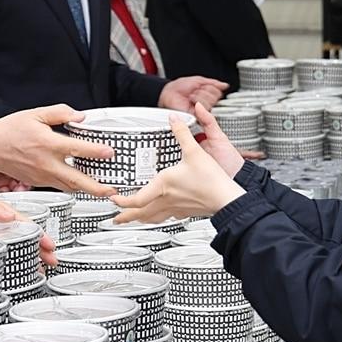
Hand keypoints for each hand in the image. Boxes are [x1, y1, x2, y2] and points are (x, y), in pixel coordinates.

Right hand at [0, 104, 116, 197]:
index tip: (110, 152)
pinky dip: (72, 187)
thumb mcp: (35, 114)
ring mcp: (41, 176)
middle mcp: (46, 163)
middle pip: (76, 180)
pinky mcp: (37, 182)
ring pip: (69, 187)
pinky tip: (82, 183)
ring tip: (104, 190)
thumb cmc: (10, 130)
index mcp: (47, 144)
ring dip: (87, 190)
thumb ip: (60, 113)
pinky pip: (59, 186)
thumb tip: (80, 116)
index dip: (96, 151)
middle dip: (97, 188)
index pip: (77, 149)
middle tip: (113, 192)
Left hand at [0, 194, 55, 266]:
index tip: (50, 245)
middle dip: (41, 250)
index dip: (40, 235)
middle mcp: (3, 227)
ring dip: (30, 259)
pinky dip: (12, 264)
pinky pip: (3, 256)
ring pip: (18, 249)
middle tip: (52, 261)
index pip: (28, 226)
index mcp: (5, 215)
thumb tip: (10, 215)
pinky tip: (18, 273)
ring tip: (41, 271)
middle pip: (27, 239)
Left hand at [113, 117, 245, 223]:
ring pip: (152, 218)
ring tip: (132, 220)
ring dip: (139, 220)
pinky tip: (160, 214)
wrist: (227, 198)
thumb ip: (182, 134)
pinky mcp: (185, 212)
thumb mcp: (194, 151)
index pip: (136, 199)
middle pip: (140, 214)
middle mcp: (167, 199)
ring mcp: (176, 208)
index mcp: (164, 185)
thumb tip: (174, 120)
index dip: (122, 201)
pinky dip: (158, 218)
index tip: (114, 198)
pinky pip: (167, 218)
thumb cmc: (211, 180)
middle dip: (125, 216)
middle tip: (116, 217)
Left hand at [159, 76, 228, 112]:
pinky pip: (204, 108)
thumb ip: (213, 83)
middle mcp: (206, 103)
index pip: (218, 91)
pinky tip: (191, 100)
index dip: (209, 86)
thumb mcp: (198, 80)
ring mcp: (202, 110)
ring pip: (211, 102)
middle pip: (216, 96)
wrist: (168, 93)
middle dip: (204, 90)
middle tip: (195, 91)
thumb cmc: (179, 87)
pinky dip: (197, 101)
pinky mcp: (197, 116)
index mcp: (207, 95)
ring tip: (191, 96)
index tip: (200, 86)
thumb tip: (225, 85)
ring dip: (199, 96)